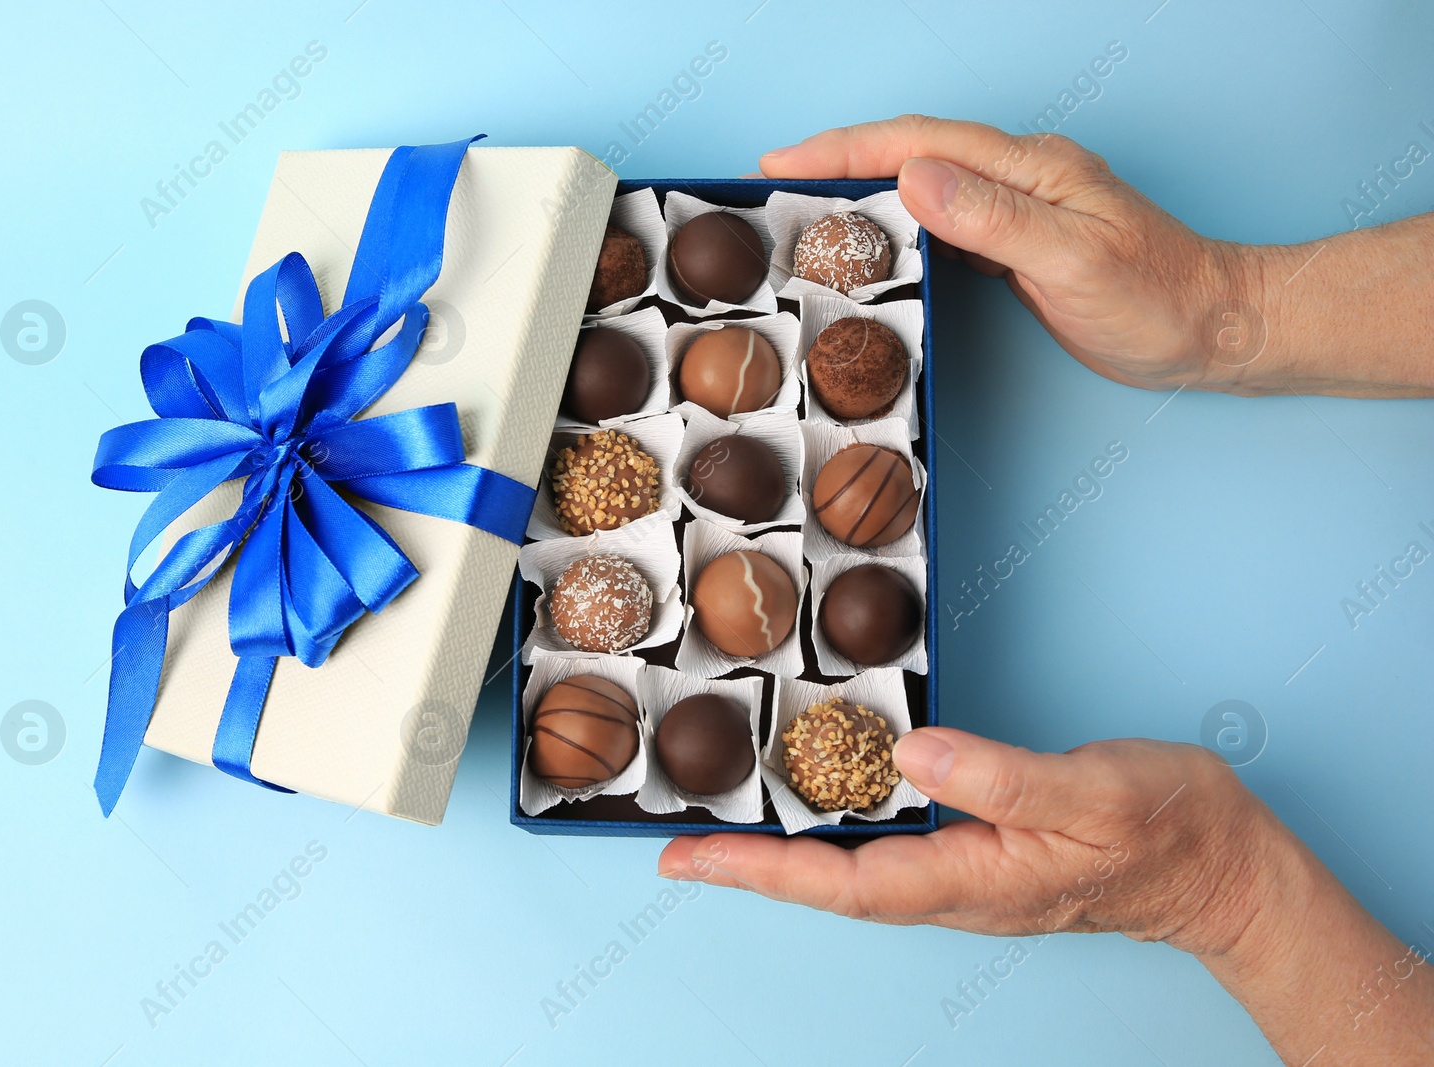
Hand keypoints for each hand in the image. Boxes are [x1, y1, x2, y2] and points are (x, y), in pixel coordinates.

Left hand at [658, 729, 1433, 1061]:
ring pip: (852, 866)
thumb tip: (910, 753)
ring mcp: (966, 871)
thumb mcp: (1094, 793)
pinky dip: (835, 827)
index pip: (841, 884)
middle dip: (749, 866)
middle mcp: (955, 884)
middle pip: (829, 882)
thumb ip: (1003, 777)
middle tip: (675, 845)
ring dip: (783, 851)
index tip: (686, 861)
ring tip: (719, 826)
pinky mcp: (980, 848)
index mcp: (972, 878)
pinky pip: (886, 843)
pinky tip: (815, 800)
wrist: (1223, 865)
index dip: (759, 872)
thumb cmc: (1168, 829)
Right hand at [760, 116, 1252, 391]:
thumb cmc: (1156, 296)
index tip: (784, 161)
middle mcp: (1018, 177)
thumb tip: (913, 175)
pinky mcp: (1016, 244)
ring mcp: (1016, 208)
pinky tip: (869, 243)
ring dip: (859, 191)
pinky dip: (893, 227)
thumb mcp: (1074, 258)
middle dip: (837, 161)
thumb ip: (993, 217)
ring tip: (803, 209)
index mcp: (1028, 167)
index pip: (919, 142)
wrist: (1211, 327)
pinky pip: (940, 223)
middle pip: (910, 153)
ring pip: (920, 186)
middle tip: (772, 182)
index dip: (845, 148)